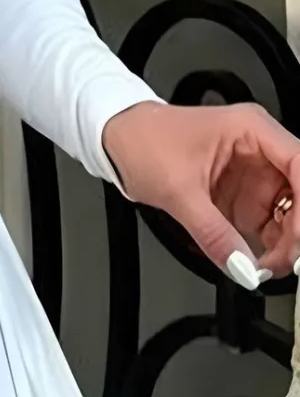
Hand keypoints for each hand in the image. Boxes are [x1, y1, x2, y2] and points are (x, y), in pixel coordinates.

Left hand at [102, 101, 299, 287]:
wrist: (115, 142)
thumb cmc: (143, 142)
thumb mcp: (177, 191)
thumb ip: (213, 233)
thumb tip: (241, 265)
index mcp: (251, 129)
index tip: (298, 235)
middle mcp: (258, 149)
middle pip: (299, 192)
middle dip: (295, 229)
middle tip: (282, 261)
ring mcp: (251, 173)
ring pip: (286, 211)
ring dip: (282, 241)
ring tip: (265, 267)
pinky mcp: (239, 194)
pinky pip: (264, 221)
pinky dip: (264, 243)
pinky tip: (255, 261)